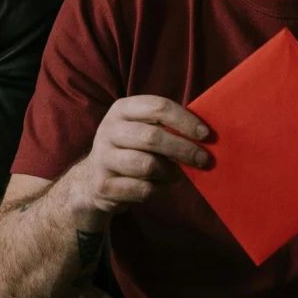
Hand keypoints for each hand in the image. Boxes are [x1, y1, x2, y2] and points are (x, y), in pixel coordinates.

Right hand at [68, 96, 211, 219]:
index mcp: (122, 109)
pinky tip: (159, 186)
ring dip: (170, 172)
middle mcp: (109, 130)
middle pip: (153, 137)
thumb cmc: (131, 149)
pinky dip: (158, 190)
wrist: (92, 180)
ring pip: (148, 165)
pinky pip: (142, 189)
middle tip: (203, 159)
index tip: (206, 134)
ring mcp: (103, 158)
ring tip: (175, 174)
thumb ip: (167, 126)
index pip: (158, 107)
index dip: (185, 120)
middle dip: (184, 149)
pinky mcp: (103, 185)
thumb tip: (205, 135)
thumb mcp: (143, 129)